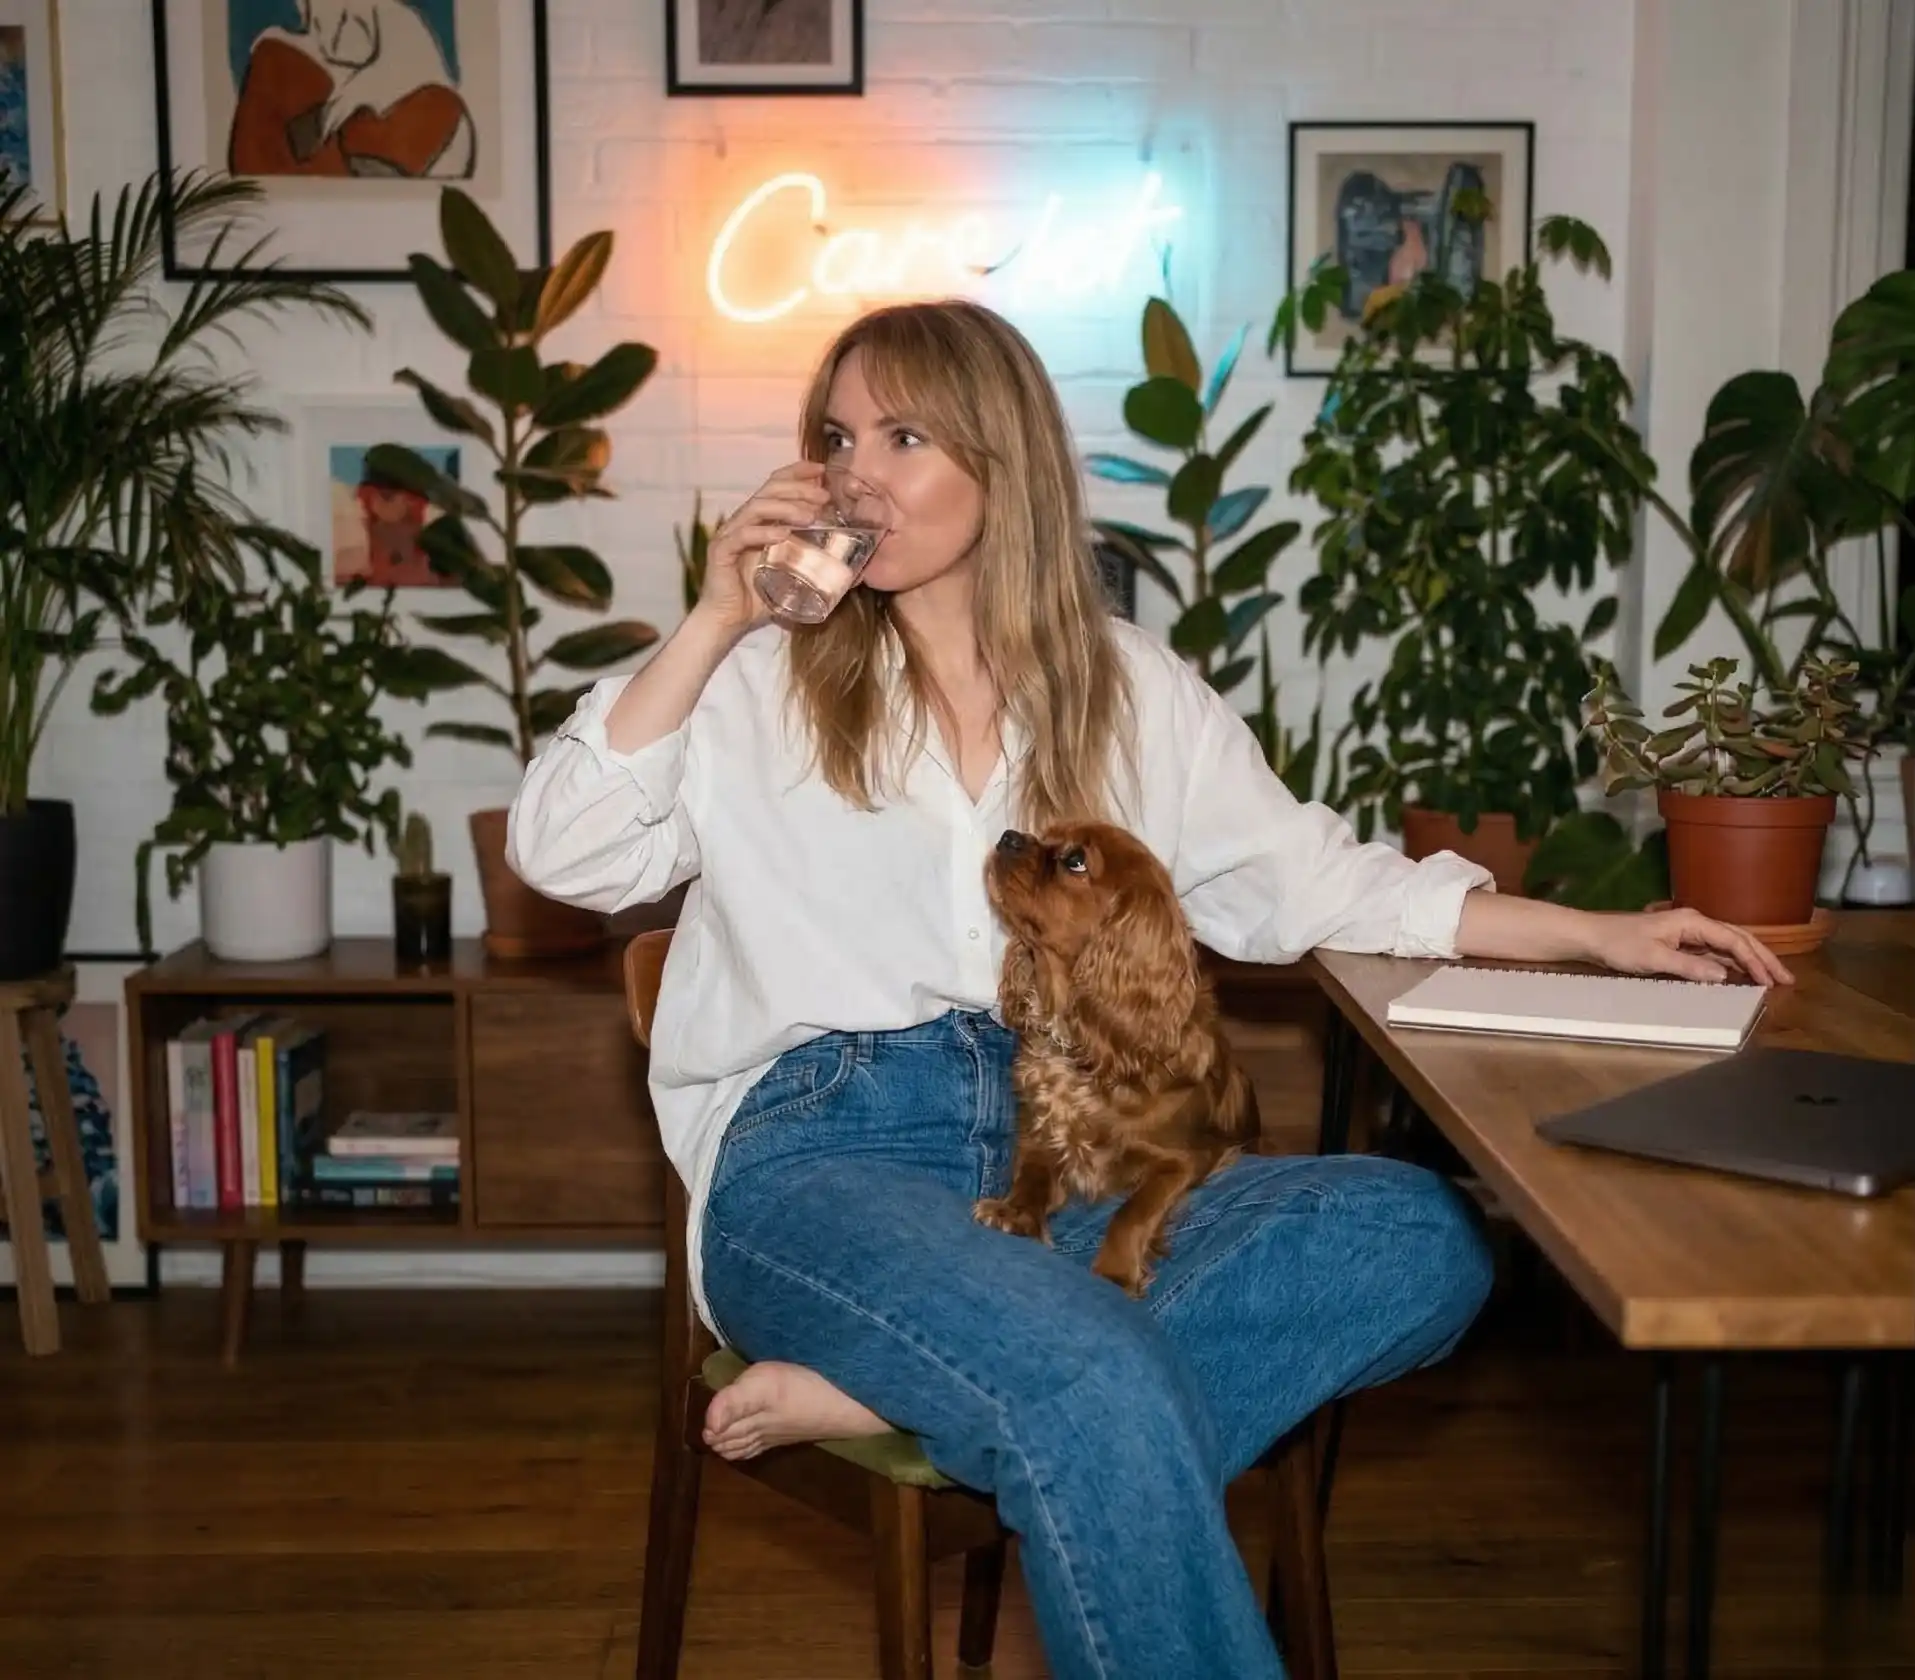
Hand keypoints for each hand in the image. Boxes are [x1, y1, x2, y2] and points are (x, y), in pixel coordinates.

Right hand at [692, 462, 829, 637]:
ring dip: (786, 507)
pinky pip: (743, 535)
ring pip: (757, 507)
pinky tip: (783, 535)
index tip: (822, 470)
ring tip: (810, 516)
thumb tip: (853, 569)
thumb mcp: (792, 576)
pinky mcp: (721, 551)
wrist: (727, 621)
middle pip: (769, 490)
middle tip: (824, 496)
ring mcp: (731, 534)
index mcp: (759, 521)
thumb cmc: (758, 599)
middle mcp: (743, 521)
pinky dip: (764, 533)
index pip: (776, 485)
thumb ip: (814, 566)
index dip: (797, 473)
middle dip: (798, 488)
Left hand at [1582, 907, 1792, 986]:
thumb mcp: (1653, 958)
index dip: (1755, 961)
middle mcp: (1694, 924)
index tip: (1772, 981)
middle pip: (1738, 939)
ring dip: (1750, 961)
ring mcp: (1687, 933)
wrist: (1591, 936)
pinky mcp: (1679, 943)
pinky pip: (1713, 953)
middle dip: (1763, 959)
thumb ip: (1689, 967)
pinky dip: (1730, 964)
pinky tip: (1740, 976)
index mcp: (1692, 922)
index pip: (1734, 940)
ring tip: (1771, 979)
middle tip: (1787, 979)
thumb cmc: (1619, 944)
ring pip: (1728, 946)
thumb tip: (1724, 976)